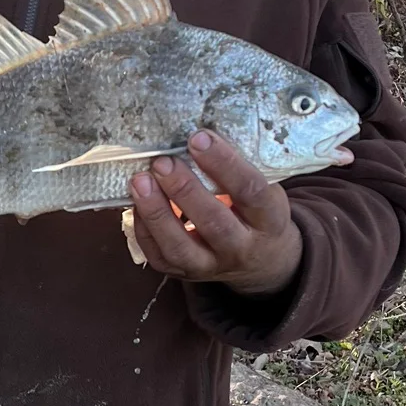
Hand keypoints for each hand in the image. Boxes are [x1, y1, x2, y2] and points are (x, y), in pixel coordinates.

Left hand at [128, 131, 301, 295]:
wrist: (262, 261)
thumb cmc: (257, 212)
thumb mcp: (265, 190)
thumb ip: (238, 169)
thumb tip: (197, 132)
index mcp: (269, 220)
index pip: (250, 191)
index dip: (224, 163)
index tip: (199, 137)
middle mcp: (242, 247)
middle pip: (214, 223)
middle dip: (184, 190)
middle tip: (162, 162)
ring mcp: (213, 266)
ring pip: (181, 247)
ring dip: (157, 213)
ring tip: (140, 181)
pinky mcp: (186, 274)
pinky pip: (160, 257)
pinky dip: (144, 229)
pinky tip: (136, 203)